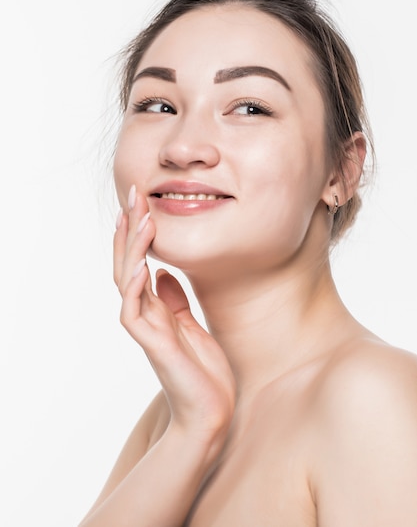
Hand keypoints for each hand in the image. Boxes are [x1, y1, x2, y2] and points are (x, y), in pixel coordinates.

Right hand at [113, 187, 235, 442]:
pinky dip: (134, 287)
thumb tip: (163, 273)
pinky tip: (140, 264)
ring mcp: (146, 329)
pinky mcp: (153, 345)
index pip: (137, 261)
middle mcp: (145, 313)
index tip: (142, 202)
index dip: (137, 233)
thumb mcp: (190, 325)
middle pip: (127, 262)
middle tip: (134, 193)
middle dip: (130, 229)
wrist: (210, 412)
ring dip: (131, 248)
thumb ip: (173, 300)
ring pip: (126, 281)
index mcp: (154, 307)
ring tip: (137, 217)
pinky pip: (135, 311)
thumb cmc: (202, 371)